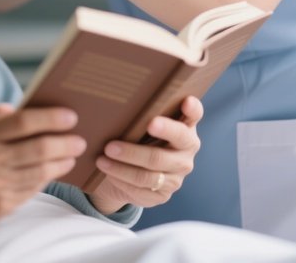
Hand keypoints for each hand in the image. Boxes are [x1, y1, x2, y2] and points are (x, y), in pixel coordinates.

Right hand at [0, 104, 85, 250]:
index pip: (24, 123)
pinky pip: (32, 190)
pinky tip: (54, 169)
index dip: (51, 118)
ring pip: (40, 172)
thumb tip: (26, 109)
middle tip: (79, 137)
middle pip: (38, 149)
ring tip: (72, 153)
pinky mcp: (0, 207)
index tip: (70, 115)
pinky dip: (47, 178)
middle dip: (65, 142)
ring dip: (62, 162)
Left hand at [87, 96, 202, 214]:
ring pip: (148, 175)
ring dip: (121, 168)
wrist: (135, 167)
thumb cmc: (140, 133)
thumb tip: (120, 101)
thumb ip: (143, 113)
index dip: (192, 109)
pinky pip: (141, 190)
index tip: (185, 102)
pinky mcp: (163, 194)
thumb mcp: (143, 122)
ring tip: (101, 160)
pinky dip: (121, 180)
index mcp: (185, 127)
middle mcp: (186, 152)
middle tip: (110, 146)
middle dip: (133, 152)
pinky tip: (108, 173)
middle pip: (161, 154)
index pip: (194, 114)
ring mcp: (177, 176)